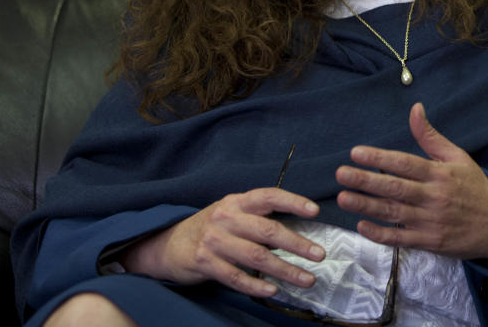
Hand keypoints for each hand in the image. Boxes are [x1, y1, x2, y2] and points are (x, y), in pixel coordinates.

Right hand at [119, 188, 325, 296]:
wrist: (168, 244)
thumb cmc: (211, 228)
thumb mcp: (231, 213)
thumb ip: (257, 217)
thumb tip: (298, 229)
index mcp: (236, 202)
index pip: (268, 196)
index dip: (292, 201)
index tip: (315, 211)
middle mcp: (225, 218)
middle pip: (267, 231)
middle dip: (297, 244)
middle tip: (319, 255)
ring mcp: (214, 241)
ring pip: (256, 257)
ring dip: (285, 270)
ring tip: (306, 279)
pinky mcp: (204, 263)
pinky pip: (236, 277)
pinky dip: (256, 286)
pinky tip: (274, 290)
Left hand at [335, 103, 487, 264]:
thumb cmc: (476, 187)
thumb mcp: (457, 156)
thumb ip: (430, 136)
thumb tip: (415, 108)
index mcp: (439, 174)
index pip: (405, 163)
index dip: (380, 158)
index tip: (356, 153)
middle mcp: (434, 197)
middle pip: (395, 188)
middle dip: (366, 180)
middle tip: (340, 174)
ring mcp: (431, 221)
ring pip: (393, 213)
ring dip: (366, 206)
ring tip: (343, 197)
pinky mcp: (430, 242)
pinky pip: (401, 239)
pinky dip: (381, 234)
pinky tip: (362, 226)